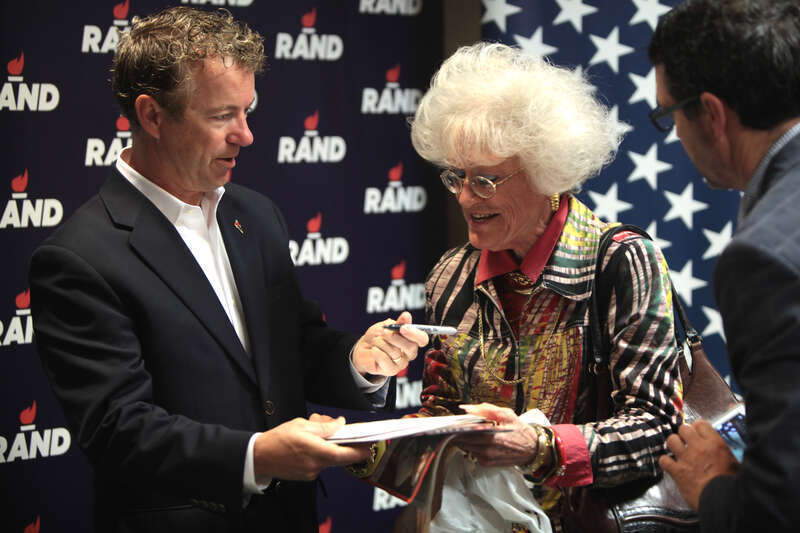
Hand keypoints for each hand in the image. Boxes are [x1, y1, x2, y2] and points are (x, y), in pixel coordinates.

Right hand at [253, 414, 370, 481]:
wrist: (259, 457)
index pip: (344, 454)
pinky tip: (315, 443)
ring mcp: (311, 473)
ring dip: (332, 448)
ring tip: (323, 432)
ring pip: (330, 460)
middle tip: (356, 439)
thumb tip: (340, 423)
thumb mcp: (301, 425)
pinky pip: (321, 463)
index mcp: (315, 451)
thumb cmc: (278, 439)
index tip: (370, 446)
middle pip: (340, 458)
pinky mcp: (307, 476)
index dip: (359, 451)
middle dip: (349, 448)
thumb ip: (323, 426)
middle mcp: (316, 465)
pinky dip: (323, 453)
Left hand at [351, 311, 427, 377]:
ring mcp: (401, 363)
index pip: (422, 339)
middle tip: (383, 332)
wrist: (363, 348)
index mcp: (412, 340)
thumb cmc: (378, 336)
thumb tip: (407, 316)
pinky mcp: (391, 370)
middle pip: (411, 347)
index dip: (415, 334)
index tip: (403, 328)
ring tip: (375, 341)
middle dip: (395, 337)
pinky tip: (374, 350)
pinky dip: (377, 353)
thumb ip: (398, 323)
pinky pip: (386, 361)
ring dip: (381, 343)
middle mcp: (409, 353)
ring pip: (395, 352)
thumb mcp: (387, 326)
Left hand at [455, 403, 539, 467]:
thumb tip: (468, 408)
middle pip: (463, 442)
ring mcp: (488, 458)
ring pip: (466, 449)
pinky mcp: (488, 463)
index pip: (467, 434)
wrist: (532, 449)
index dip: (457, 428)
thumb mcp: (506, 414)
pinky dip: (471, 447)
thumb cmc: (520, 430)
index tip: (451, 423)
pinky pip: (473, 454)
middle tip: (454, 426)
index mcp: (494, 437)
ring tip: (464, 431)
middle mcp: (489, 450)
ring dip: (463, 441)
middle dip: (458, 434)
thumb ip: (486, 409)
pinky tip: (475, 440)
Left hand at [659, 420, 739, 509]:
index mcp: (715, 444)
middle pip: (683, 428)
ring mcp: (686, 458)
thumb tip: (724, 452)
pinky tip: (671, 465)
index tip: (697, 433)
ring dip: (674, 445)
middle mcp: (699, 448)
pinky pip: (663, 460)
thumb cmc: (732, 485)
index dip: (697, 428)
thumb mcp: (735, 464)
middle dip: (684, 434)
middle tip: (687, 442)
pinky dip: (665, 462)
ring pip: (671, 440)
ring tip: (678, 451)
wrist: (723, 501)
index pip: (701, 424)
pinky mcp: (677, 471)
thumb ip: (725, 454)